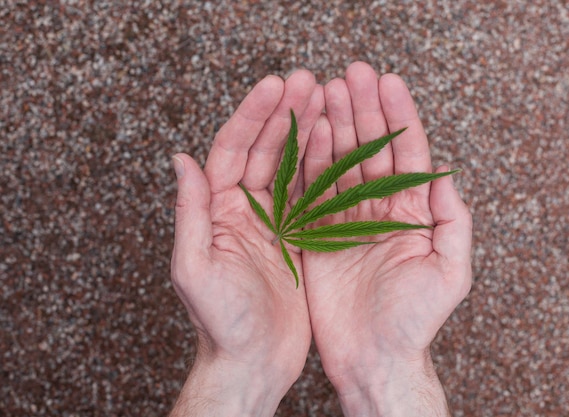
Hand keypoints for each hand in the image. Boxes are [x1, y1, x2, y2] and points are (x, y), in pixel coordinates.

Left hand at [169, 70, 323, 415]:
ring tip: (325, 97)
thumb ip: (190, 213)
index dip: (252, 116)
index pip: (231, 150)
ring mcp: (273, 220)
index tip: (275, 87)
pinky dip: (323, 165)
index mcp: (216, 211)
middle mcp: (243, 209)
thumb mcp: (196, 269)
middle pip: (262, 148)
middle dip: (283, 112)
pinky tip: (337, 141)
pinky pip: (311, 192)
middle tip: (306, 80)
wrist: (254, 362)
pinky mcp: (299, 236)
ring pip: (289, 164)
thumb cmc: (222, 323)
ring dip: (305, 129)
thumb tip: (181, 158)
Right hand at [302, 62, 472, 415]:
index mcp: (413, 212)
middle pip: (371, 148)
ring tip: (325, 91)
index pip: (407, 152)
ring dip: (334, 125)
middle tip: (350, 74)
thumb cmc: (415, 320)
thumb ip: (454, 221)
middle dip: (362, 109)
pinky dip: (309, 160)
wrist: (372, 357)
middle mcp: (380, 208)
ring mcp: (346, 218)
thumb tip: (447, 173)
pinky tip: (305, 132)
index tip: (387, 82)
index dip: (399, 115)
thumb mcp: (450, 271)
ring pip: (340, 162)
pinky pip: (312, 190)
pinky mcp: (318, 233)